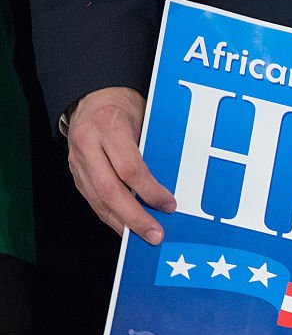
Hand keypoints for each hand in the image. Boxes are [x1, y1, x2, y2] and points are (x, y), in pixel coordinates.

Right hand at [67, 87, 175, 242]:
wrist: (92, 97)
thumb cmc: (123, 107)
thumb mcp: (144, 118)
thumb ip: (152, 149)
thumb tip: (172, 183)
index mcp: (109, 127)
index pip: (130, 168)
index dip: (150, 191)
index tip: (169, 205)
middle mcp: (88, 145)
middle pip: (110, 190)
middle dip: (134, 217)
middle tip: (155, 234)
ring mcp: (77, 161)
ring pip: (98, 200)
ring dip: (122, 223)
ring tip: (142, 237)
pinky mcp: (75, 173)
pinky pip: (93, 200)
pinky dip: (111, 216)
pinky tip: (126, 227)